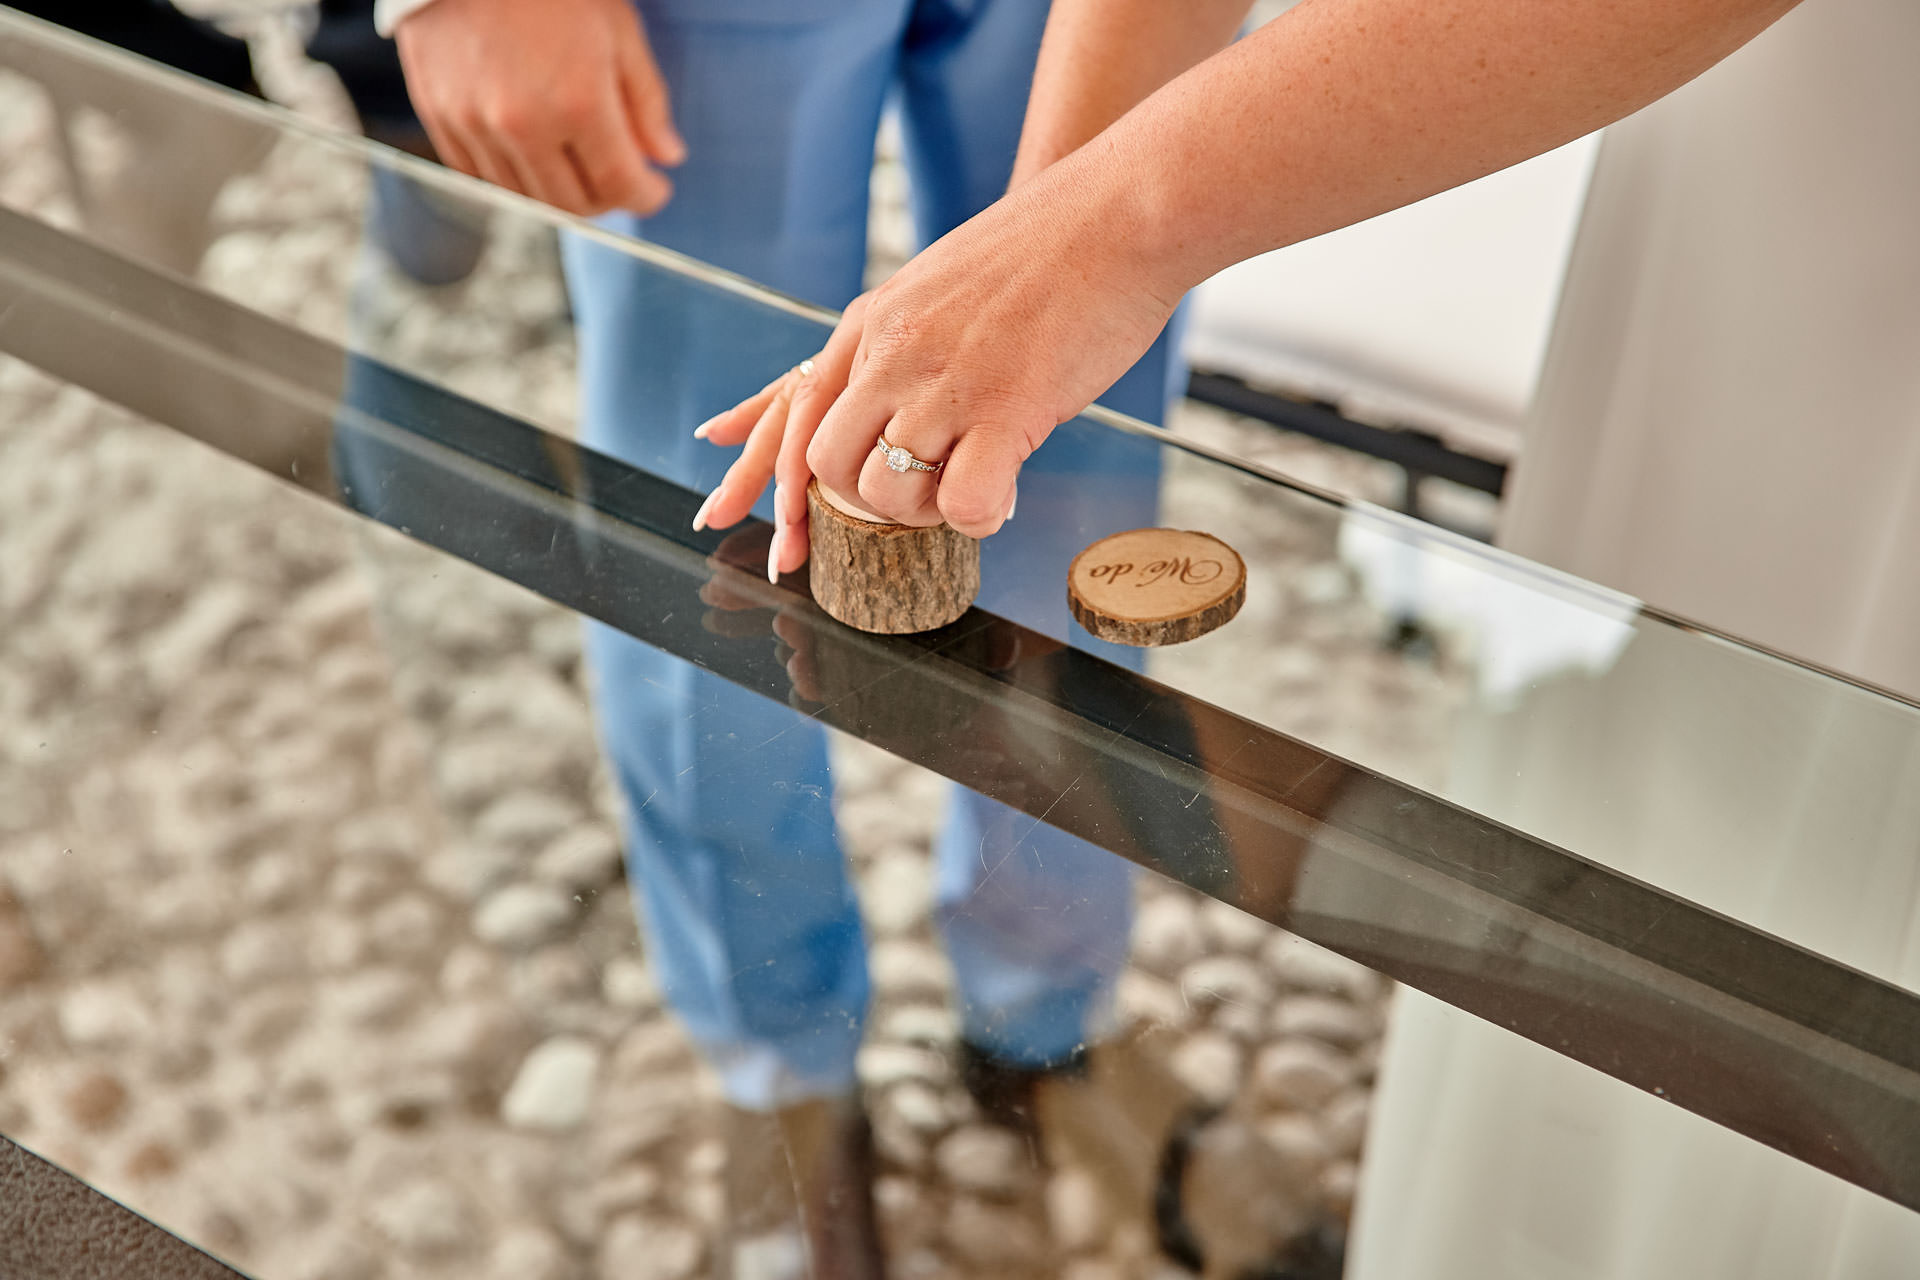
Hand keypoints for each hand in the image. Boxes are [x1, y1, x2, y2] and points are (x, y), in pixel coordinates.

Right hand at [394, 0, 684, 216]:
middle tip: (617, 177)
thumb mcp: (618, 29)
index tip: (654, 190)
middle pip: (573, 204)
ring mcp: (475, 124)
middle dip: (605, 199)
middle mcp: (524, 125)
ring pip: (526, 197)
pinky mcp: (439, 116)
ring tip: (575, 161)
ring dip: (559, 191)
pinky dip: (512, 175)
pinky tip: (531, 149)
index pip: (621, 186)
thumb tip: (667, 157)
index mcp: (578, 102)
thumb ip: (646, 102)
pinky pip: (480, 175)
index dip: (646, 197)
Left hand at [688, 156, 1180, 577]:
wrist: (1121, 212)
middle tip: (918, 496)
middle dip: (864, 502)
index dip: (776, 482)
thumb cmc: (1049, 250)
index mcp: (874, 321)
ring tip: (966, 489)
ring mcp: (945, 381)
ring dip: (923, 511)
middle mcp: (894, 352)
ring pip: (886, 490)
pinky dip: (977, 516)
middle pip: (828, 464)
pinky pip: (961, 502)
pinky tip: (1002, 496)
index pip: (792, 410)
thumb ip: (908, 337)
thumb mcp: (943, 283)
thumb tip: (899, 395)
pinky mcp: (1006, 407)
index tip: (786, 538)